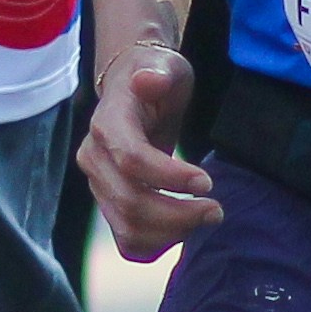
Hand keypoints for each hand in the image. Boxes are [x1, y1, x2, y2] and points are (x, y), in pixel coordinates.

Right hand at [83, 31, 226, 255]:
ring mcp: (99, 185)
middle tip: (216, 210)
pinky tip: (185, 230)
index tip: (207, 182)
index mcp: (106, 124)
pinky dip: (158, 245)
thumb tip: (148, 81)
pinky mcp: (109, 204)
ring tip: (206, 218)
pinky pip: (127, 242)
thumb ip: (158, 73)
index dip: (169, 177)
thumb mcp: (164, 66)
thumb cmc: (155, 78)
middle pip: (130, 202)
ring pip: (127, 228)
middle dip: (178, 213)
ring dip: (172, 233)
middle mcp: (94, 159)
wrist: (133, 94)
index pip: (131, 160)